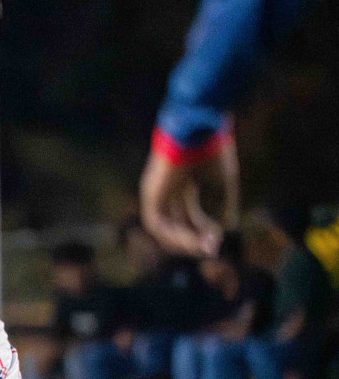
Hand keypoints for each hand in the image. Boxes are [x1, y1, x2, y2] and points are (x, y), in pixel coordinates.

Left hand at [139, 134, 237, 257]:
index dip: (204, 230)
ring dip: (184, 241)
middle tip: (212, 249)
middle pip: (176, 224)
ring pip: (164, 228)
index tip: (218, 239)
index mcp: (184, 183)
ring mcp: (156, 192)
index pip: (190, 216)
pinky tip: (192, 239)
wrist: (200, 130)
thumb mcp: (224, 181)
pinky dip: (172, 234)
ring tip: (204, 247)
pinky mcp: (149, 193)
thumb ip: (225, 203)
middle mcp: (167, 190)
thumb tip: (228, 226)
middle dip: (194, 239)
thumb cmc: (213, 149)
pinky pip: (156, 223)